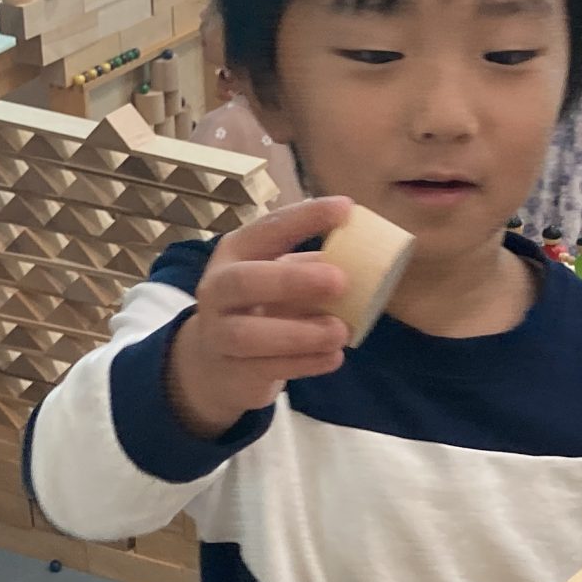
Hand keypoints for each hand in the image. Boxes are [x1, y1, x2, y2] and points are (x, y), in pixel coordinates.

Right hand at [166, 196, 354, 437]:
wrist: (217, 365)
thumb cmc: (260, 309)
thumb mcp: (280, 279)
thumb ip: (312, 268)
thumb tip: (364, 260)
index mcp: (236, 253)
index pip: (268, 228)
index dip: (304, 217)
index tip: (345, 209)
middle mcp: (218, 288)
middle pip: (244, 281)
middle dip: (291, 280)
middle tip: (340, 281)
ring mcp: (218, 333)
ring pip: (249, 334)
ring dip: (300, 333)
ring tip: (341, 332)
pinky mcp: (231, 371)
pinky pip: (265, 368)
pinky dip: (304, 364)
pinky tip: (334, 358)